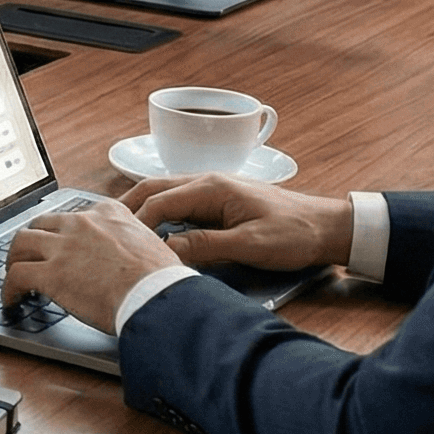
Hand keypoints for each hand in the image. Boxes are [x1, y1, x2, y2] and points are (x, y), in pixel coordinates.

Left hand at [1, 199, 179, 332]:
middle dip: (33, 239)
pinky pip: (16, 276)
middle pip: (42, 224)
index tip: (61, 242)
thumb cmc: (162, 279)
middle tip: (31, 255)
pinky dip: (8, 288)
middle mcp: (81, 223)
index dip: (63, 231)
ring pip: (21, 243)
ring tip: (13, 273)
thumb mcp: (151, 244)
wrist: (157, 295)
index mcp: (108, 213)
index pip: (74, 215)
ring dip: (14, 258)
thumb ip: (133, 242)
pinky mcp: (50, 273)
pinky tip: (11, 299)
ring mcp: (63, 246)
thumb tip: (133, 259)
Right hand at [123, 175, 353, 271]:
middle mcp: (208, 182)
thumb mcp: (250, 245)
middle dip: (127, 207)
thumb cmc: (296, 234)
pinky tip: (155, 228)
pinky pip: (180, 202)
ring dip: (142, 208)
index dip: (136, 223)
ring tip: (121, 228)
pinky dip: (160, 212)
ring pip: (165, 193)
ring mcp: (214, 190)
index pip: (159, 202)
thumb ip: (206, 246)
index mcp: (212, 188)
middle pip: (154, 189)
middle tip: (103, 228)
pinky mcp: (221, 201)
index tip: (119, 244)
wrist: (330, 228)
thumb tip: (166, 251)